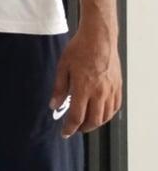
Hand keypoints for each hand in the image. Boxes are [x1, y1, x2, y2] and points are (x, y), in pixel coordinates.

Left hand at [50, 22, 121, 136]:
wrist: (99, 37)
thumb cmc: (79, 49)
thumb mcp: (63, 66)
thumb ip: (59, 88)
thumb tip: (54, 105)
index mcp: (83, 88)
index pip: (77, 117)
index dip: (70, 128)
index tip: (65, 133)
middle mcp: (99, 92)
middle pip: (93, 120)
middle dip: (82, 128)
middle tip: (75, 128)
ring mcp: (110, 90)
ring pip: (105, 116)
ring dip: (95, 123)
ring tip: (86, 122)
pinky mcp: (118, 87)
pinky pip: (115, 107)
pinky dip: (108, 115)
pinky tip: (101, 113)